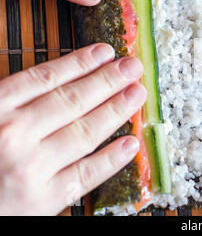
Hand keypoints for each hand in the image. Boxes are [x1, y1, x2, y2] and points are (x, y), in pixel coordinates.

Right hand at [0, 44, 146, 215]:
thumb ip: (17, 101)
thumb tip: (67, 78)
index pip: (46, 78)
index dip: (81, 63)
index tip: (106, 52)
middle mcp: (14, 134)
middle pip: (72, 100)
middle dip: (108, 80)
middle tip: (133, 67)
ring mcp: (31, 167)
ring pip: (85, 132)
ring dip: (116, 110)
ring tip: (137, 94)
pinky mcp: (43, 199)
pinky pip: (86, 173)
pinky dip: (112, 158)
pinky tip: (131, 143)